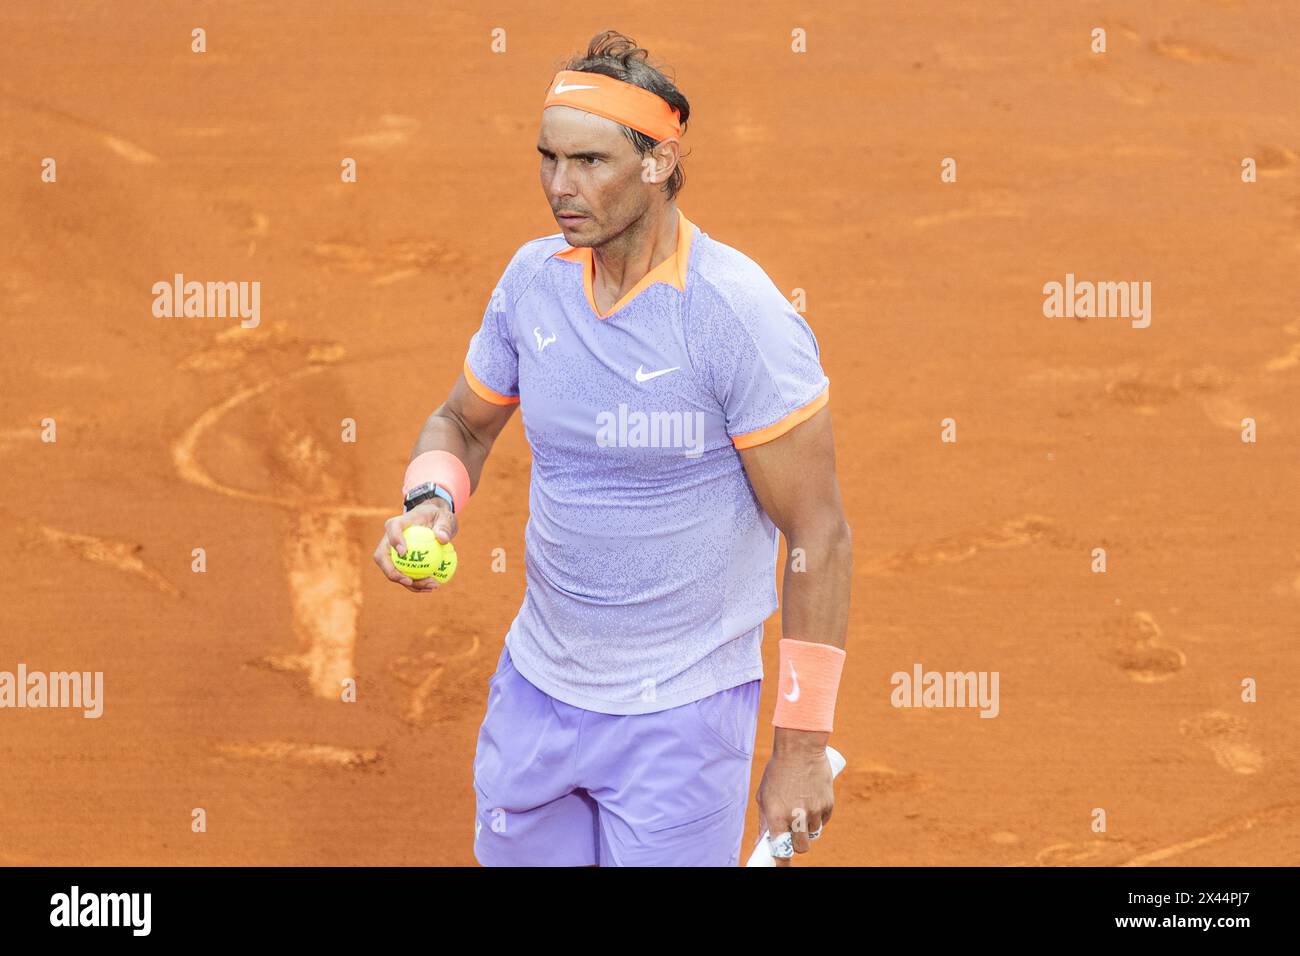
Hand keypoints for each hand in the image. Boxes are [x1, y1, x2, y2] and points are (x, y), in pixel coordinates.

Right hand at [372, 499, 457, 593]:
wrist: (434, 522)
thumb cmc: (437, 517)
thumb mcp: (445, 517)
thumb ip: (444, 526)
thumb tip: (443, 539)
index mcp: (398, 523)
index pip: (392, 529)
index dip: (394, 540)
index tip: (404, 552)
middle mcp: (389, 539)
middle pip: (382, 557)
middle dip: (392, 572)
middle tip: (410, 581)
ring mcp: (392, 553)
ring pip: (392, 571)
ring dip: (409, 583)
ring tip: (431, 586)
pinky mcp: (400, 564)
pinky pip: (404, 576)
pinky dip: (416, 584)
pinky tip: (431, 587)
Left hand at [755, 728, 834, 865]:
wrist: (800, 748)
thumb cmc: (778, 771)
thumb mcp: (764, 795)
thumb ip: (764, 820)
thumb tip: (762, 841)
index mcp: (777, 816)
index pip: (780, 851)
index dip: (781, 863)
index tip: (780, 866)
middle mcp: (796, 817)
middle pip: (801, 848)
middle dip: (796, 844)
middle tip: (792, 834)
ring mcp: (815, 811)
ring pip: (813, 834)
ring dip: (807, 828)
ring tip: (801, 809)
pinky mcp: (828, 804)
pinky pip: (824, 821)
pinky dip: (819, 817)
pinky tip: (812, 801)